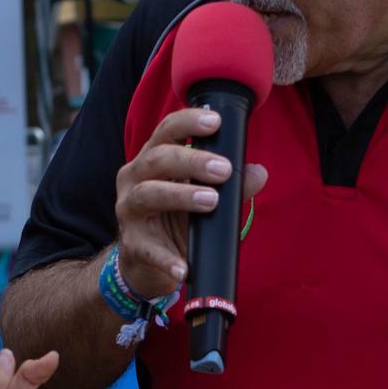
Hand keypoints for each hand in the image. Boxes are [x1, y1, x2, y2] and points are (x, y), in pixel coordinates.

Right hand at [112, 107, 269, 299]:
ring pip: (147, 194)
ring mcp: (129, 211)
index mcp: (153, 160)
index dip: (188, 121)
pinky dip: (166, 258)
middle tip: (223, 170)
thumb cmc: (177, 220)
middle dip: (191, 160)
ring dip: (180, 195)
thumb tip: (258, 173)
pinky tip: (183, 267)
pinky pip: (148, 249)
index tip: (215, 121)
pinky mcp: (131, 244)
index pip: (166, 131)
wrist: (148, 264)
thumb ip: (231, 186)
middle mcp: (135, 179)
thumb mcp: (205, 199)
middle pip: (156, 159)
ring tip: (210, 201)